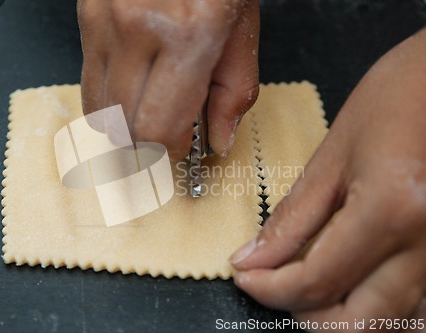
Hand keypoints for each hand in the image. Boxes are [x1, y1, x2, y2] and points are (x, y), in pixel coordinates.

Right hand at [77, 0, 259, 159]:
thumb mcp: (242, 27)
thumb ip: (234, 92)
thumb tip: (218, 140)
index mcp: (189, 37)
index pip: (157, 129)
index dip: (168, 150)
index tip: (180, 148)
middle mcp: (137, 30)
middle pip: (120, 127)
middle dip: (142, 146)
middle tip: (161, 141)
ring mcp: (104, 21)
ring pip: (96, 109)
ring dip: (121, 126)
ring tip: (144, 118)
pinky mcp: (86, 16)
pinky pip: (88, 80)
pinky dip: (108, 98)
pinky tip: (130, 90)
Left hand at [231, 29, 425, 331]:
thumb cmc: (399, 96)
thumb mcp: (334, 154)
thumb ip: (293, 216)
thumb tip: (254, 257)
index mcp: (391, 209)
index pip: (317, 280)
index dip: (270, 288)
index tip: (245, 276)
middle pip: (359, 321)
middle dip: (305, 315)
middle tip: (274, 287)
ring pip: (393, 322)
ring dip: (342, 316)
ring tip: (308, 288)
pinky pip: (417, 304)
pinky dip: (378, 307)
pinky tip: (354, 287)